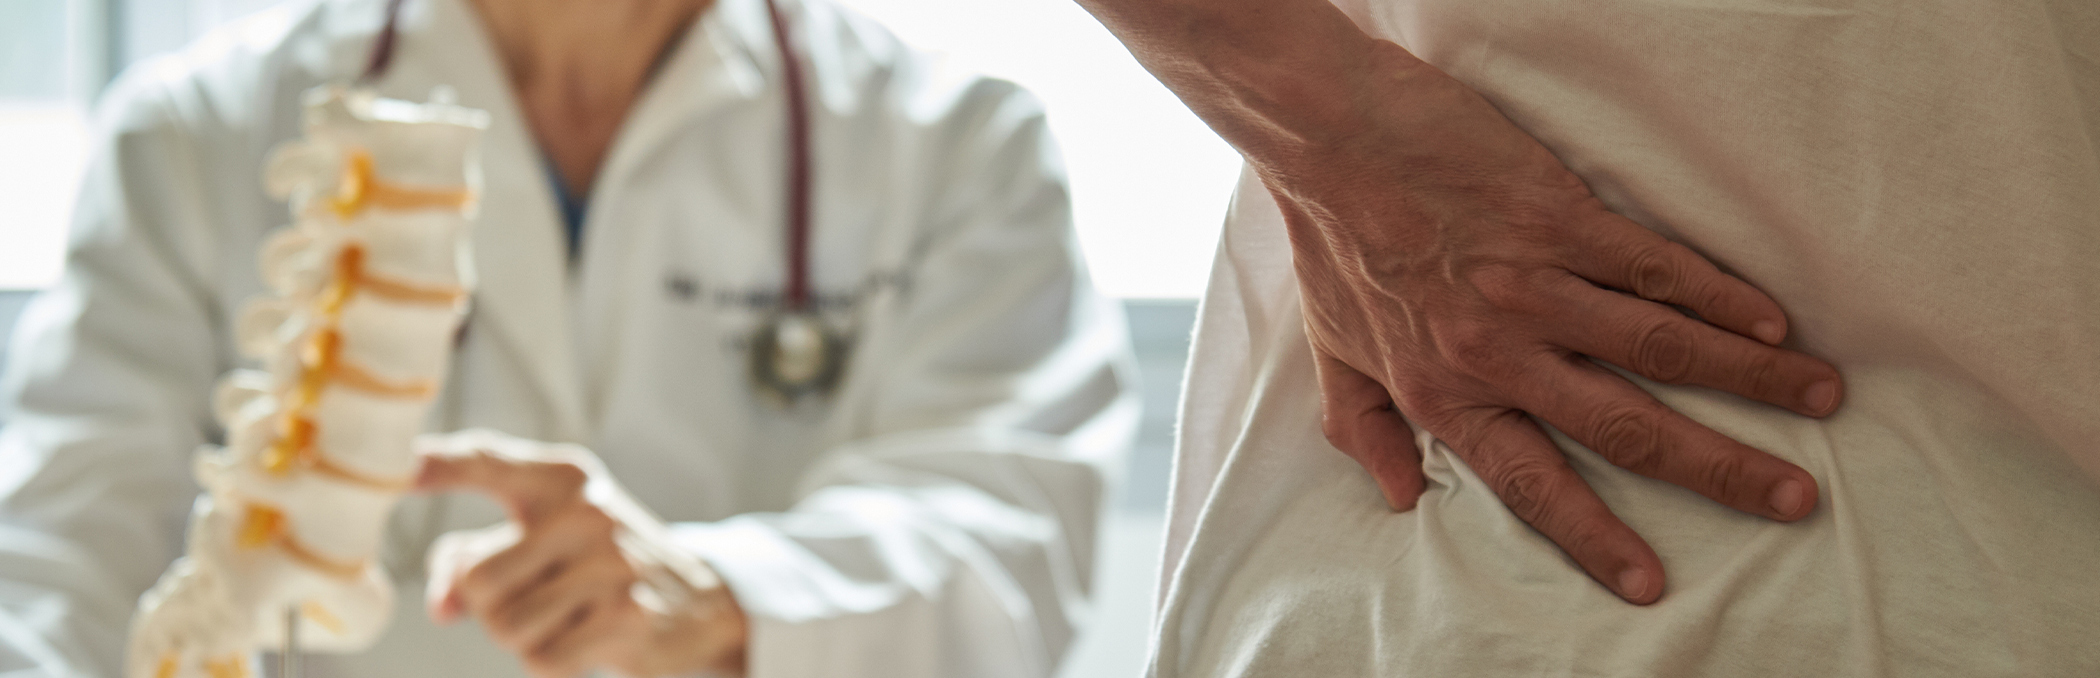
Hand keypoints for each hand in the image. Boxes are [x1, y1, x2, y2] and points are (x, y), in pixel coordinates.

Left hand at [417, 437, 745, 676]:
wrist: (703, 599)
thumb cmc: (601, 564)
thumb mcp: (547, 539)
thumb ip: (477, 558)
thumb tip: (443, 607)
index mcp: (561, 478)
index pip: (486, 460)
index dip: (437, 464)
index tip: (399, 466)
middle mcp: (585, 511)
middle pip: (476, 580)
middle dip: (490, 606)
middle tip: (540, 597)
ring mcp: (610, 565)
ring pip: (505, 627)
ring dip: (525, 638)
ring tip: (570, 617)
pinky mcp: (627, 618)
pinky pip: (541, 660)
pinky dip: (553, 664)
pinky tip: (589, 640)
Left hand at [1273, 42, 1843, 603]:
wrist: (1330, 137)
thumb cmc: (1332, 243)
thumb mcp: (1332, 352)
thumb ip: (1365, 428)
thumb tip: (1397, 496)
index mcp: (1445, 394)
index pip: (1530, 485)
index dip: (1593, 537)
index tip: (1650, 583)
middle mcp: (1497, 352)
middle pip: (1625, 427)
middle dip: (1716, 469)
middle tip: (1790, 499)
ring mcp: (1534, 284)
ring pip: (1660, 344)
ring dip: (1749, 375)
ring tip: (1819, 398)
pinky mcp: (1558, 218)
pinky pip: (1653, 265)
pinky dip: (1718, 293)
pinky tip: (1771, 319)